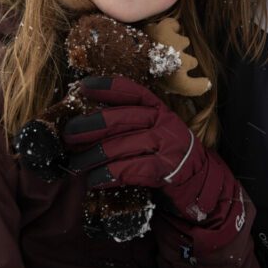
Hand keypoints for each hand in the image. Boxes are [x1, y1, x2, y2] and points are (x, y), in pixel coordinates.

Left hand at [64, 77, 238, 225]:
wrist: (198, 180)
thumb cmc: (166, 153)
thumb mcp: (155, 130)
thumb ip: (129, 123)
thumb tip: (86, 122)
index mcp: (158, 108)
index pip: (130, 90)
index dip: (105, 86)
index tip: (82, 87)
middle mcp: (162, 121)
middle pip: (119, 118)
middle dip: (89, 126)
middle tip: (68, 135)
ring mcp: (165, 145)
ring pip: (120, 146)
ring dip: (93, 157)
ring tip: (76, 164)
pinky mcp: (164, 169)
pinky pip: (129, 170)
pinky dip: (108, 175)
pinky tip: (95, 180)